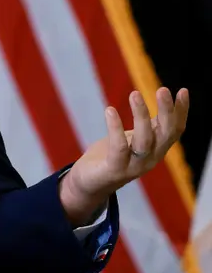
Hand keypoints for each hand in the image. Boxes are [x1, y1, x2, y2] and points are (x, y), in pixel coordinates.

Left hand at [60, 87, 188, 224]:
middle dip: (167, 111)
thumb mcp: (134, 138)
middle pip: (165, 134)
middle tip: (162, 89)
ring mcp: (133, 166)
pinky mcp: (114, 169)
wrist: (88, 183)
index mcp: (157, 150)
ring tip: (134, 93)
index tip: (183, 90)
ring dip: (141, 115)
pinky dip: (115, 128)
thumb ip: (149, 126)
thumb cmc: (112, 156)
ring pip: (144, 140)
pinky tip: (110, 110)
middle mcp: (150, 159)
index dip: (181, 112)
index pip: (175, 131)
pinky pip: (118, 148)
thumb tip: (165, 105)